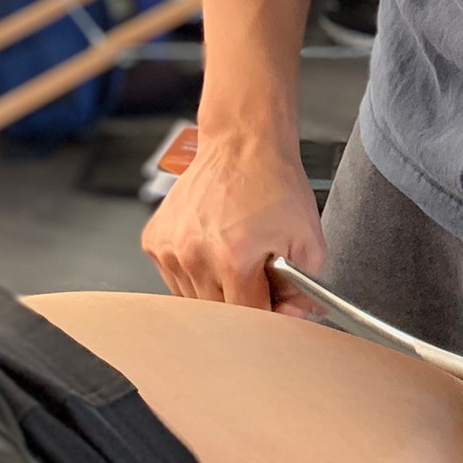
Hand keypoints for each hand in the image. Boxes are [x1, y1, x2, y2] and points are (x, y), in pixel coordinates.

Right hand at [142, 126, 325, 309]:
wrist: (241, 144)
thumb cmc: (272, 182)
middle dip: (242, 300)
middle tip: (256, 270)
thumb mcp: (307, 236)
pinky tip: (210, 245)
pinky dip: (192, 271)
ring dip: (214, 288)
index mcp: (232, 259)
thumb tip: (293, 318)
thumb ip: (304, 289)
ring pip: (192, 299)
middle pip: (218, 313)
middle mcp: (194, 256)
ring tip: (232, 253)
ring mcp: (170, 249)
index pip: (246, 318)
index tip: (273, 301)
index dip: (266, 313)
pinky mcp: (154, 241)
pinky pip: (174, 277)